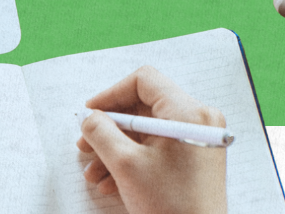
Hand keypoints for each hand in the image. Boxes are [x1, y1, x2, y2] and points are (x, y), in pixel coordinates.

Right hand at [76, 66, 227, 213]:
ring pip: (147, 132)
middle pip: (143, 108)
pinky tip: (111, 182)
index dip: (111, 95)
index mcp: (188, 112)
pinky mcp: (195, 159)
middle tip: (86, 144)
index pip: (143, 82)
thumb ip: (100, 132)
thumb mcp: (125, 164)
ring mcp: (198, 140)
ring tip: (94, 172)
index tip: (91, 113)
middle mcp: (198, 120)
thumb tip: (89, 118)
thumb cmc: (173, 207)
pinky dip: (133, 160)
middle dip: (110, 129)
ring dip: (116, 149)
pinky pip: (158, 149)